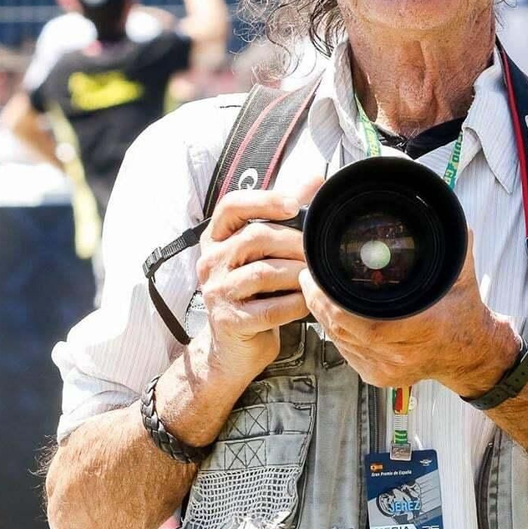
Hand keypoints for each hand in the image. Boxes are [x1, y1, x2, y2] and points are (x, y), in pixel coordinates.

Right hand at [195, 175, 324, 385]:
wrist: (233, 347)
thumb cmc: (254, 294)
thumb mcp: (262, 253)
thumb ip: (283, 216)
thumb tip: (314, 180)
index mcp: (216, 239)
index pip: (231, 206)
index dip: (264, 200)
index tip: (294, 204)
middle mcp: (209, 262)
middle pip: (254, 238)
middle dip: (294, 242)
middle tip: (318, 250)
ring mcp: (216, 292)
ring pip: (264, 273)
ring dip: (297, 273)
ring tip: (315, 277)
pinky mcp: (230, 321)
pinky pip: (271, 308)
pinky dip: (296, 303)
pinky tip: (307, 302)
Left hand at [299, 229, 519, 394]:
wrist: (472, 355)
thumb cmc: (466, 315)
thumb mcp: (462, 275)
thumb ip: (456, 245)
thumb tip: (450, 219)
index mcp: (415, 330)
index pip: (351, 317)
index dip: (327, 297)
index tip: (317, 274)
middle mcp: (397, 355)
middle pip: (338, 328)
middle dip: (318, 300)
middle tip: (308, 276)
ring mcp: (386, 370)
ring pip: (338, 341)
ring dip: (323, 316)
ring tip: (315, 291)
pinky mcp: (378, 377)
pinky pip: (346, 352)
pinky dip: (335, 332)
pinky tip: (330, 316)